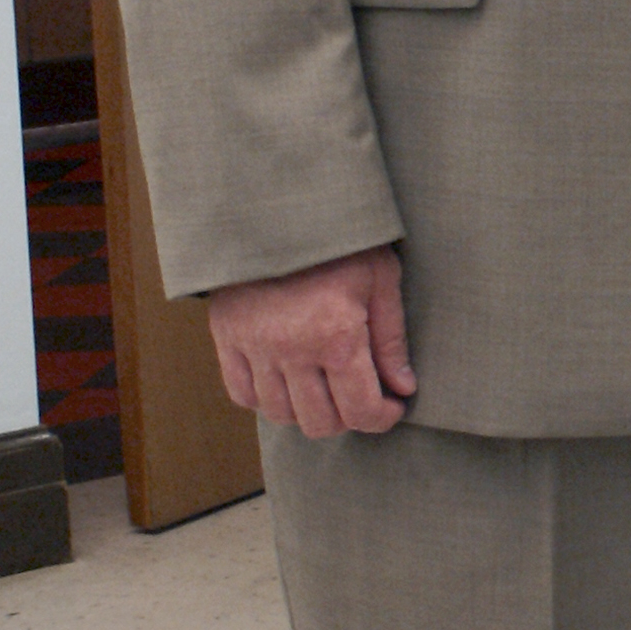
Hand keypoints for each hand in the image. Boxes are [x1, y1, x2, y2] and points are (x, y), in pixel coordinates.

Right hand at [208, 243, 415, 437]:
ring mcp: (255, 346)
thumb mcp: (380, 278)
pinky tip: (285, 381)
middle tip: (360, 396)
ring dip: (307, 412)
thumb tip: (403, 388)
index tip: (392, 405)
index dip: (384, 417)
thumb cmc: (337, 239)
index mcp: (337, 335)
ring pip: (280, 414)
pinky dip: (264, 398)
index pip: (361, 411)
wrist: (276, 207)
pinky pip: (242, 394)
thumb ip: (392, 338)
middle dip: (349, 418)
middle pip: (321, 422)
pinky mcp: (227, 337)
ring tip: (324, 388)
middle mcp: (293, 349)